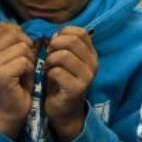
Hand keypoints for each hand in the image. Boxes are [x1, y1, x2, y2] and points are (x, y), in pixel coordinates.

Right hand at [0, 23, 36, 138]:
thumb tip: (32, 28)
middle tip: (24, 66)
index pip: (8, 26)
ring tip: (24, 73)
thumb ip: (18, 41)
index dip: (21, 37)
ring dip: (30, 61)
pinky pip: (24, 62)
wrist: (11, 110)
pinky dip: (29, 71)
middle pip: (17, 34)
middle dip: (28, 49)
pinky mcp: (1, 74)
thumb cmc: (18, 83)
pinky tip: (23, 80)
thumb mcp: (16, 58)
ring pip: (23, 48)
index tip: (21, 54)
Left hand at [44, 27, 97, 141]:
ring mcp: (87, 77)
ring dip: (50, 60)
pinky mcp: (77, 89)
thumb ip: (63, 44)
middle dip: (54, 46)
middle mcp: (93, 64)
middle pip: (71, 41)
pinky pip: (57, 72)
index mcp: (91, 54)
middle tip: (48, 56)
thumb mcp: (65, 59)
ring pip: (63, 55)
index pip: (79, 32)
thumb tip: (54, 33)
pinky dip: (48, 73)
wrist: (64, 110)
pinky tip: (50, 79)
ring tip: (49, 68)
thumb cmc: (61, 80)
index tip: (54, 44)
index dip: (62, 34)